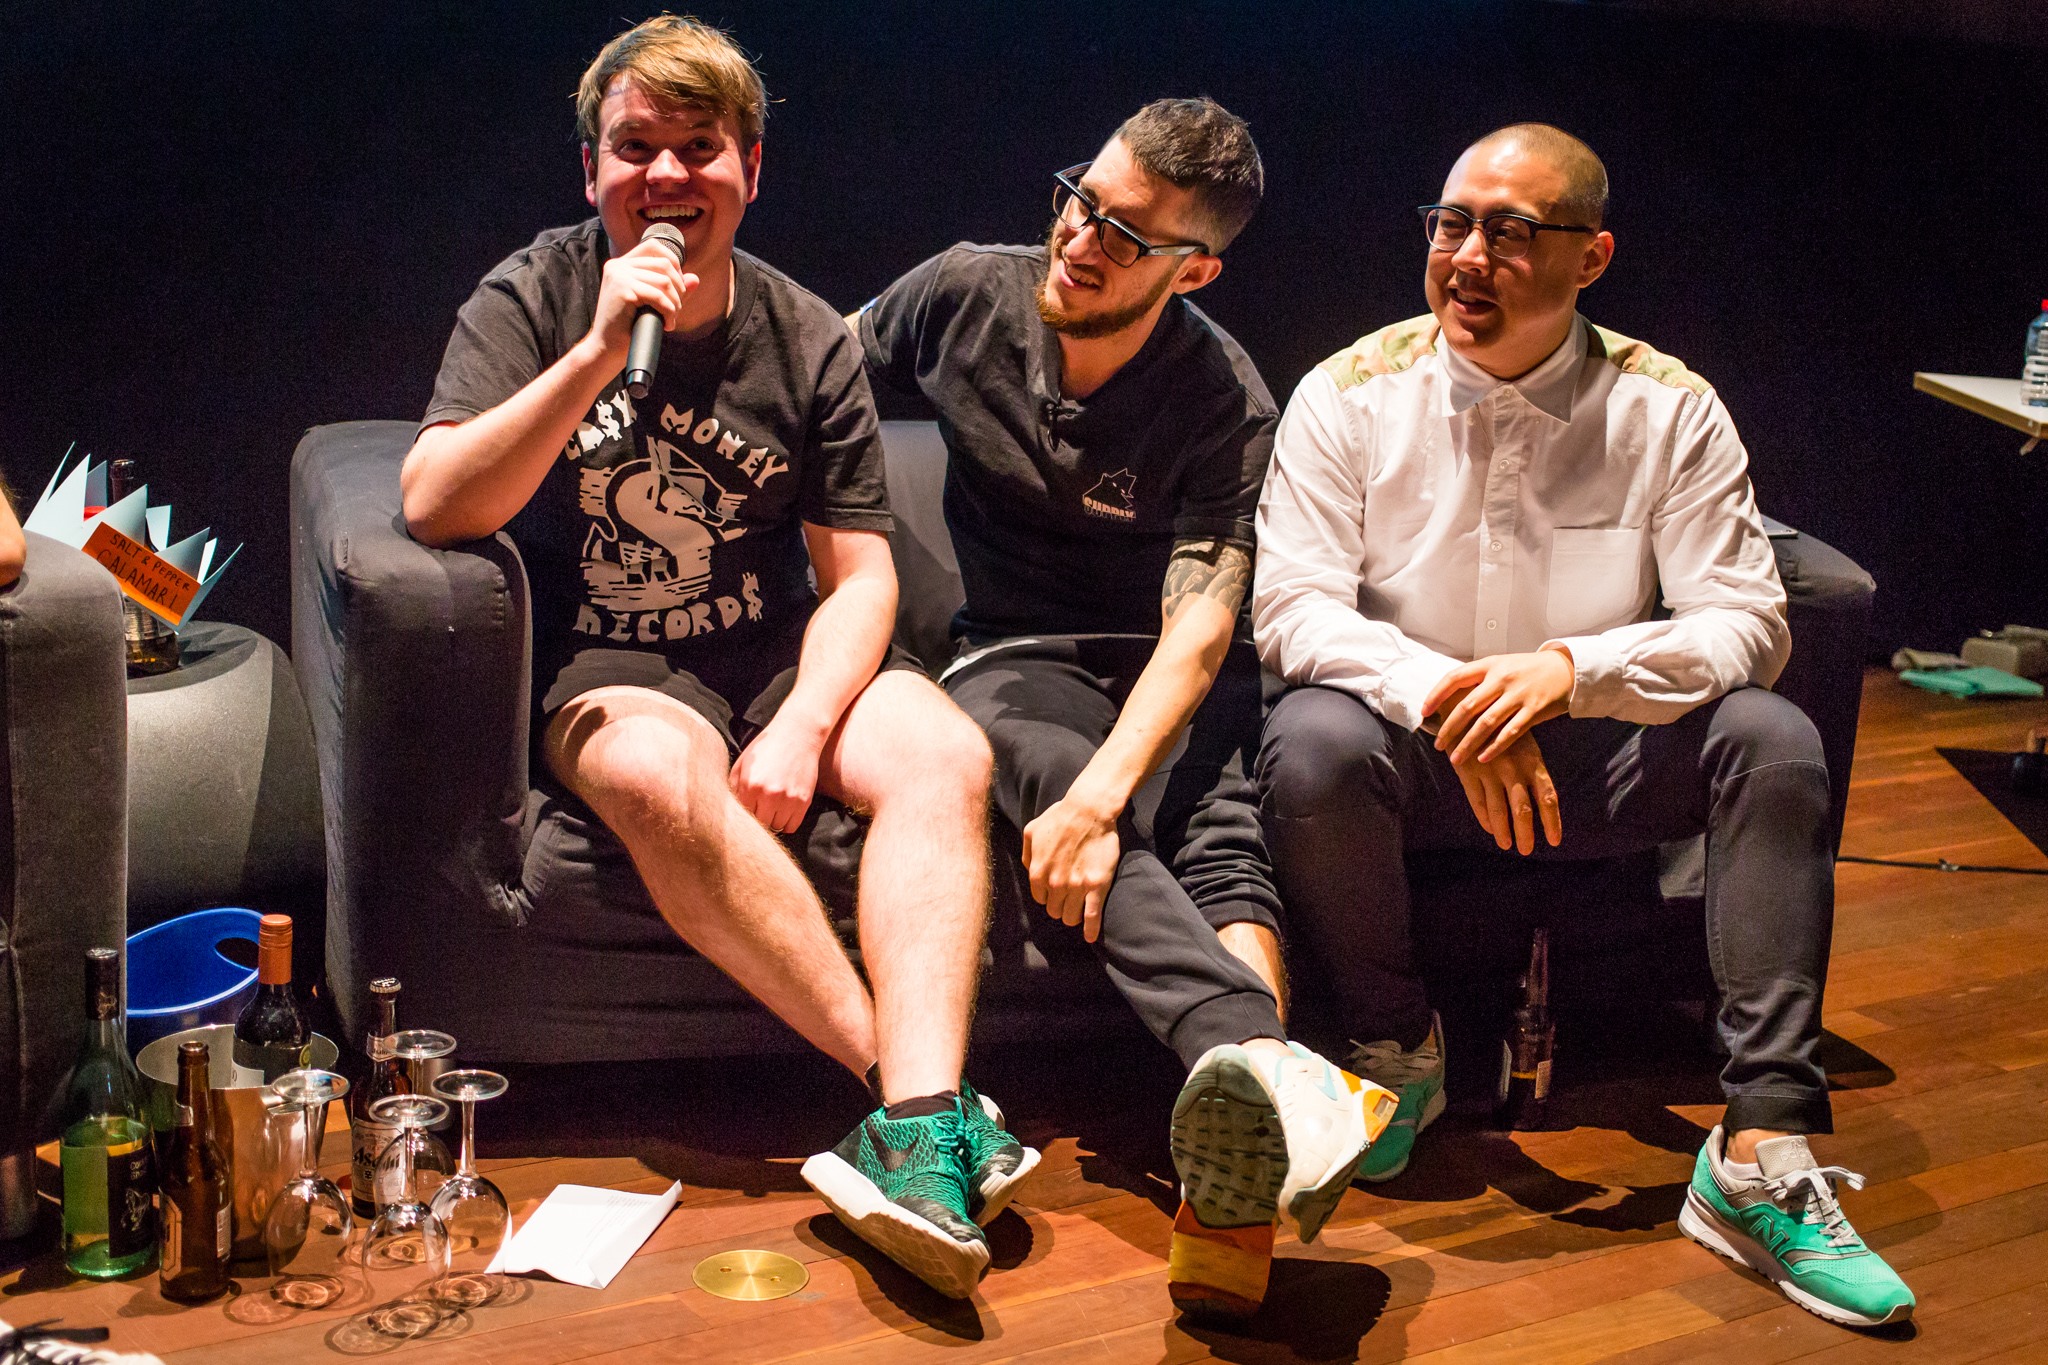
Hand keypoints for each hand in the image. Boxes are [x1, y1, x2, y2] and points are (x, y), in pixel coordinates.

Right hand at [586, 237, 699, 362]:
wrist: (607, 348)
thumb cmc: (629, 327)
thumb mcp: (652, 303)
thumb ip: (671, 289)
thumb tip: (695, 278)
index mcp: (622, 264)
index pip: (653, 246)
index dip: (673, 262)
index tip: (678, 286)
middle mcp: (618, 265)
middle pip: (664, 263)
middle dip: (678, 288)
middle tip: (676, 309)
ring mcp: (619, 275)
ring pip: (664, 281)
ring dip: (675, 303)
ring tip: (671, 318)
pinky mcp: (622, 290)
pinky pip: (658, 296)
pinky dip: (669, 311)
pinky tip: (667, 324)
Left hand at [729, 717, 824, 833]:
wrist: (798, 734)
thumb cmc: (767, 747)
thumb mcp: (743, 763)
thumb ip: (733, 787)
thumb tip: (728, 810)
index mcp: (750, 785)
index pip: (742, 817)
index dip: (744, 816)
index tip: (746, 812)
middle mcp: (769, 795)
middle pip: (759, 825)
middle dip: (758, 818)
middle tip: (760, 809)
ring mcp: (789, 799)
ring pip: (776, 827)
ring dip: (773, 821)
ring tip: (773, 807)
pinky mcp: (804, 801)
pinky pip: (792, 826)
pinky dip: (787, 822)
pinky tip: (784, 810)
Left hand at [1020, 797, 1122, 943]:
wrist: (1089, 810)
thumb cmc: (1060, 816)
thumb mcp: (1032, 831)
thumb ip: (1027, 855)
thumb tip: (1030, 870)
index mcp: (1037, 873)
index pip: (1040, 899)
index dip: (1049, 896)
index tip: (1057, 891)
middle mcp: (1054, 884)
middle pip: (1054, 911)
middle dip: (1060, 906)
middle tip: (1069, 898)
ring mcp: (1076, 887)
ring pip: (1070, 917)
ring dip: (1073, 915)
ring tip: (1079, 909)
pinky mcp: (1096, 887)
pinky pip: (1092, 916)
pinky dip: (1091, 929)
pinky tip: (1090, 937)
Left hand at [1424, 647, 1575, 764]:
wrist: (1564, 669)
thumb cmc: (1526, 670)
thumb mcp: (1500, 665)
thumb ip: (1478, 680)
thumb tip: (1447, 699)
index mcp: (1489, 665)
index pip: (1455, 678)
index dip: (1436, 695)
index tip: (1424, 712)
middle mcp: (1502, 678)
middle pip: (1467, 706)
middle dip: (1449, 728)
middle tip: (1438, 744)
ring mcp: (1518, 694)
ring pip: (1486, 723)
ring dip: (1468, 743)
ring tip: (1455, 758)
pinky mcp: (1534, 709)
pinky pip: (1510, 732)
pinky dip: (1495, 747)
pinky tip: (1483, 758)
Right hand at [1450, 734, 1561, 855]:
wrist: (1468, 705)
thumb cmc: (1502, 727)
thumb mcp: (1524, 743)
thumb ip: (1531, 770)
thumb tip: (1540, 801)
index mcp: (1532, 761)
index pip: (1547, 797)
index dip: (1551, 822)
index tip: (1554, 841)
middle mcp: (1513, 769)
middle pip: (1523, 810)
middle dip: (1525, 834)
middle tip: (1527, 850)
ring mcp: (1489, 771)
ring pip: (1498, 810)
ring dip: (1503, 832)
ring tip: (1506, 845)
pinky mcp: (1468, 772)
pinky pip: (1477, 801)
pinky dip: (1484, 819)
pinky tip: (1490, 829)